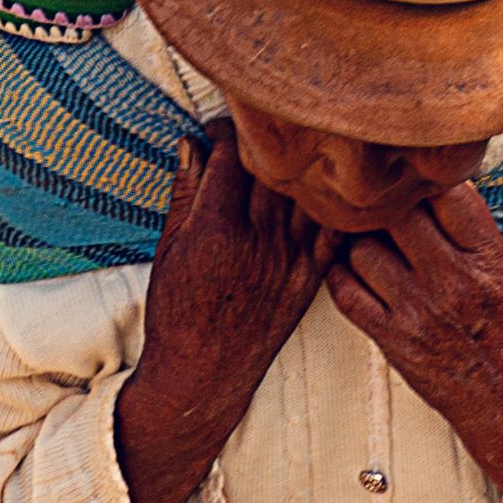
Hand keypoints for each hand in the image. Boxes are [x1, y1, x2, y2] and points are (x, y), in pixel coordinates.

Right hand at [117, 125, 325, 502]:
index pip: (231, 154)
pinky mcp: (310, 278)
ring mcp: (289, 259)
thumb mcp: (170, 249)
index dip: (225, 130)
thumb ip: (186, 194)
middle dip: (264, 138)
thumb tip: (191, 144)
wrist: (204, 374)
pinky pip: (332, 228)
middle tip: (257, 130)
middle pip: (273, 165)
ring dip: (301, 164)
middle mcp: (258, 240)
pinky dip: (331, 202)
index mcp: (216, 229)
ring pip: (307, 190)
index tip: (219, 128)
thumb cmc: (177, 312)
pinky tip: (324, 186)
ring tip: (292, 151)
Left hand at [328, 185, 502, 502]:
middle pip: (396, 213)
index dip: (424, 175)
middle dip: (383, 201)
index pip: (448, 191)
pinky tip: (351, 268)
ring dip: (356, 236)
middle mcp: (453, 281)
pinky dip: (340, 273)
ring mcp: (419, 312)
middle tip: (375, 198)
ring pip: (362, 247)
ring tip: (362, 234)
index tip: (414, 175)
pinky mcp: (394, 341)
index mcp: (490, 259)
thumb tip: (432, 183)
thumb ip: (472, 232)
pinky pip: (346, 293)